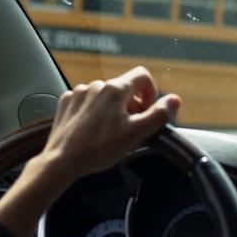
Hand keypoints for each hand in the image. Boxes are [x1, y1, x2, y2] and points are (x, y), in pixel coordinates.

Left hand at [39, 66, 180, 181]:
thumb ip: (158, 115)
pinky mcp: (66, 103)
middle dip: (131, 105)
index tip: (147, 112)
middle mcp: (96, 85)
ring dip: (111, 109)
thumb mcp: (136, 134)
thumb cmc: (99, 149)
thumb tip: (174, 100)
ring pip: (104, 96)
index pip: (143, 76)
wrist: (62, 160)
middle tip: (129, 129)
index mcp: (115, 89)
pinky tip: (91, 130)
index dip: (151, 93)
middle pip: (124, 88)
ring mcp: (79, 93)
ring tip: (108, 133)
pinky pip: (86, 102)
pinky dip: (93, 112)